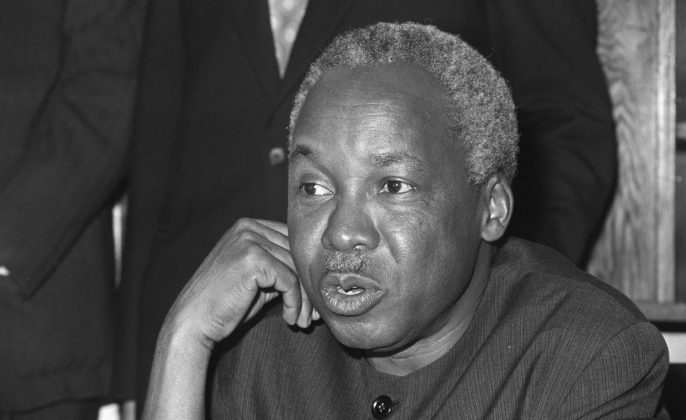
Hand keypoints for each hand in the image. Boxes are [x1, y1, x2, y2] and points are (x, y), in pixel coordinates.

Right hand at [163, 218, 317, 349]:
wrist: (193, 321)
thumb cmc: (224, 304)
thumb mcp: (256, 279)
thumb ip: (279, 267)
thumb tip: (315, 274)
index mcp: (248, 226)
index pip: (292, 242)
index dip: (306, 271)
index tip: (313, 300)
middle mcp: (248, 227)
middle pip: (296, 255)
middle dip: (308, 288)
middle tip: (313, 315)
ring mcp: (249, 240)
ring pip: (296, 269)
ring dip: (304, 300)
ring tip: (302, 321)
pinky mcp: (253, 259)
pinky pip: (290, 281)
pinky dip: (294, 303)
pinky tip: (289, 318)